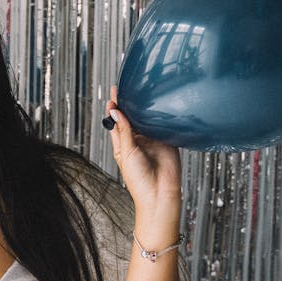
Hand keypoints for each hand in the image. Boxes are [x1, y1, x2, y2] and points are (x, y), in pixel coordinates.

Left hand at [105, 88, 181, 222]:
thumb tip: (115, 111)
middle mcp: (137, 140)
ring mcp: (153, 140)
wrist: (160, 194)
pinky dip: (163, 116)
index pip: (116, 121)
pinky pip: (164, 125)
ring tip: (143, 91)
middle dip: (130, 103)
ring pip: (148, 119)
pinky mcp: (167, 141)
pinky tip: (161, 104)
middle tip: (128, 86)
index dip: (115, 107)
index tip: (114, 92)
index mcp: (123, 144)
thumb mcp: (127, 152)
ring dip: (145, 108)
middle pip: (132, 117)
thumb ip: (124, 130)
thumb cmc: (138, 179)